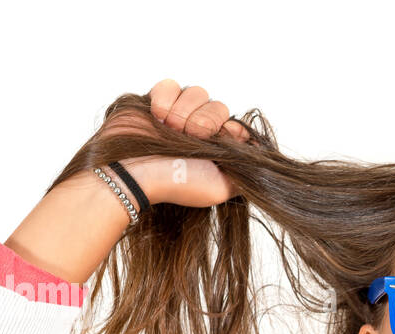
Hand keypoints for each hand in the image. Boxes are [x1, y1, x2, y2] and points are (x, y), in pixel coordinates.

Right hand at [100, 78, 250, 206]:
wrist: (134, 175)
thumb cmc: (175, 184)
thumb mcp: (220, 189)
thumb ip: (244, 172)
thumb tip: (259, 154)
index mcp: (216, 149)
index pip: (235, 125)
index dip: (227, 129)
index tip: (215, 139)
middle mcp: (198, 131)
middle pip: (219, 105)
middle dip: (205, 119)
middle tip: (189, 135)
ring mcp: (177, 115)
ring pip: (197, 92)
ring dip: (186, 109)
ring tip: (170, 127)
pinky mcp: (156, 102)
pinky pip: (171, 84)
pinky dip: (166, 96)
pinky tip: (157, 115)